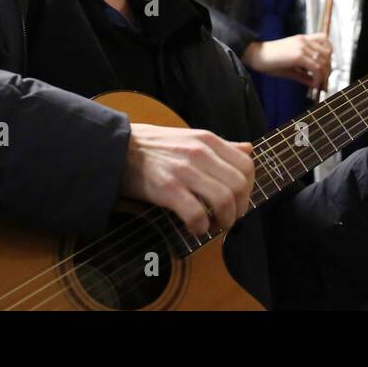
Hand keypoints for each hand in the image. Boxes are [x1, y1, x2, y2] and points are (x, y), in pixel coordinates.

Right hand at [120, 124, 254, 235]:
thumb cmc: (155, 146)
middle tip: (227, 219)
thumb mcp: (191, 137)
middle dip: (239, 210)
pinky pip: (197, 214)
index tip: (239, 202)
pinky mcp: (168, 188)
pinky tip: (195, 229)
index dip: (250, 189)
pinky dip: (201, 228)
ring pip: (224, 201)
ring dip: (224, 221)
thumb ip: (221, 146)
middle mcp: (201, 152)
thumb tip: (249, 149)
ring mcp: (185, 170)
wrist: (117, 147)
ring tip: (213, 226)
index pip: (247, 165)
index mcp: (208, 140)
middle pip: (240, 186)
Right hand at [242, 33, 331, 88]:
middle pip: (327, 53)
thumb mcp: (290, 66)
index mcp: (302, 39)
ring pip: (324, 61)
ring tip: (319, 84)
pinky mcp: (298, 55)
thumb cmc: (268, 60)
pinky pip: (315, 68)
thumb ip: (304, 74)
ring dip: (324, 75)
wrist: (255, 55)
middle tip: (324, 81)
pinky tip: (313, 85)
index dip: (329, 56)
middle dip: (328, 69)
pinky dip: (317, 78)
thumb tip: (315, 83)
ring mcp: (301, 46)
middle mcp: (304, 40)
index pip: (325, 41)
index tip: (325, 69)